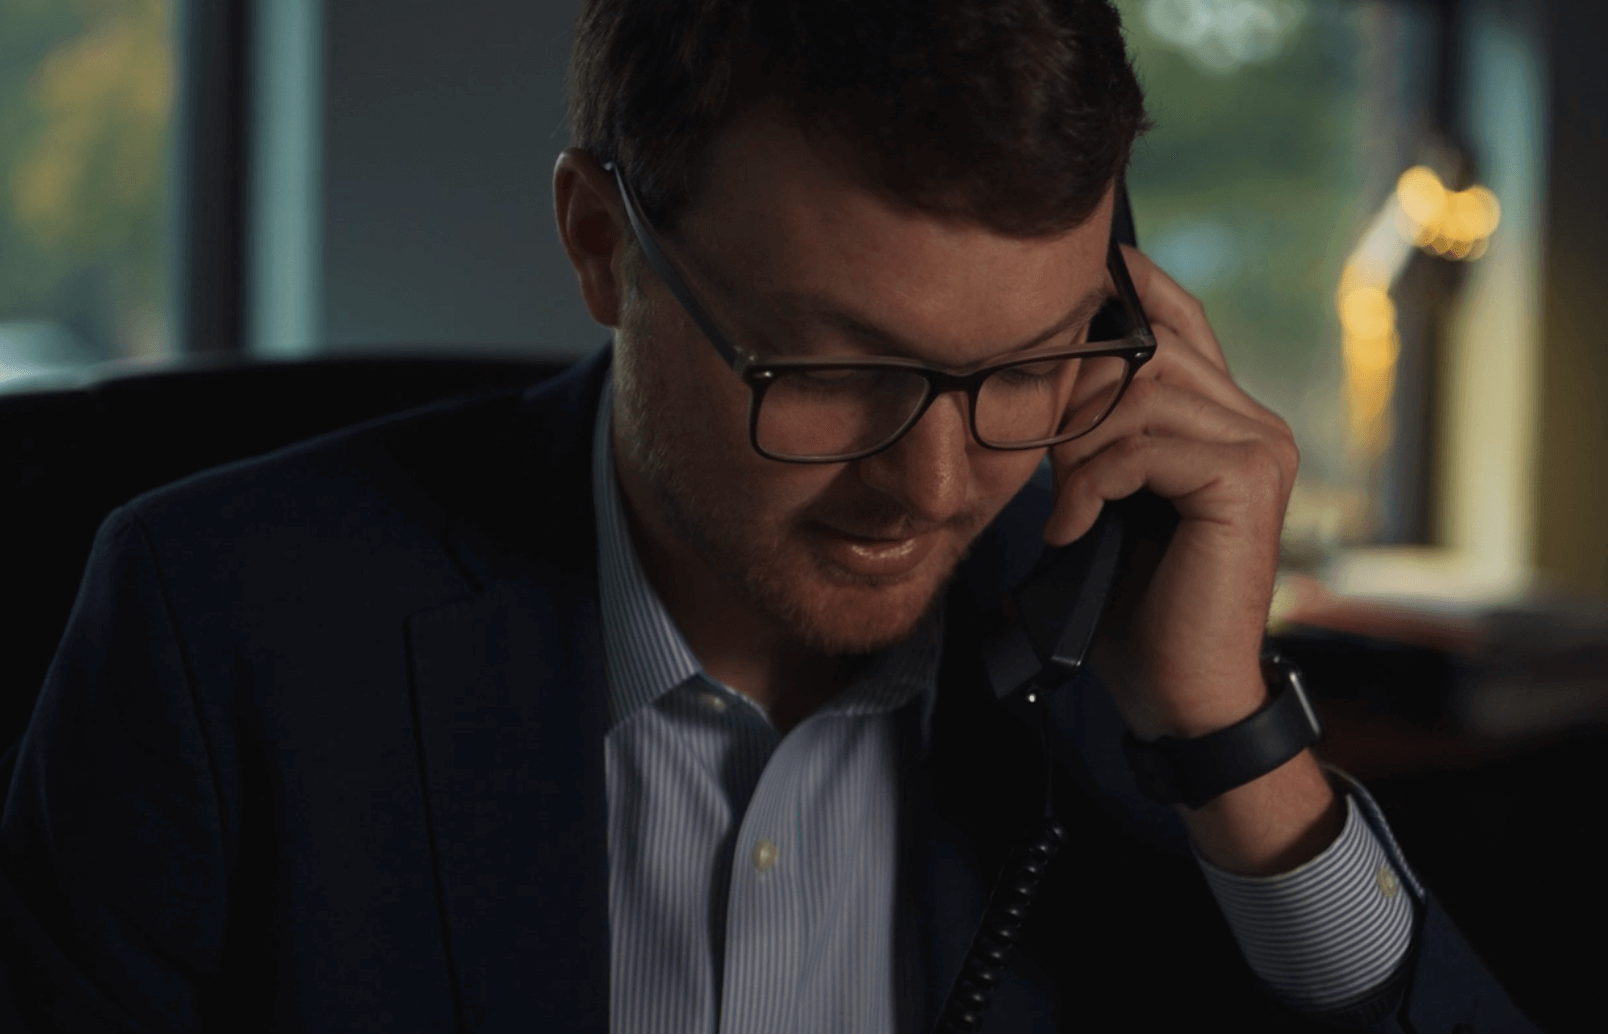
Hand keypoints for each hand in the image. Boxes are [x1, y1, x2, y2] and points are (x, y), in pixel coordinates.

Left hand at [1043, 245, 1340, 873]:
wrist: (1178, 689)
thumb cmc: (1133, 600)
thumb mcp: (1108, 498)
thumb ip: (1103, 432)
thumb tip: (1047, 367)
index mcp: (1225, 417)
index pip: (1179, 319)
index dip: (1129, 286)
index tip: (1074, 272)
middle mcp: (1254, 419)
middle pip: (1146, 348)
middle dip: (1074, 394)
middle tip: (1044, 458)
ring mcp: (1259, 445)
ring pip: (1140, 392)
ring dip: (1078, 448)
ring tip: (1065, 504)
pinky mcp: (1247, 479)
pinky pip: (1143, 444)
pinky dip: (1091, 485)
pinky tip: (1076, 529)